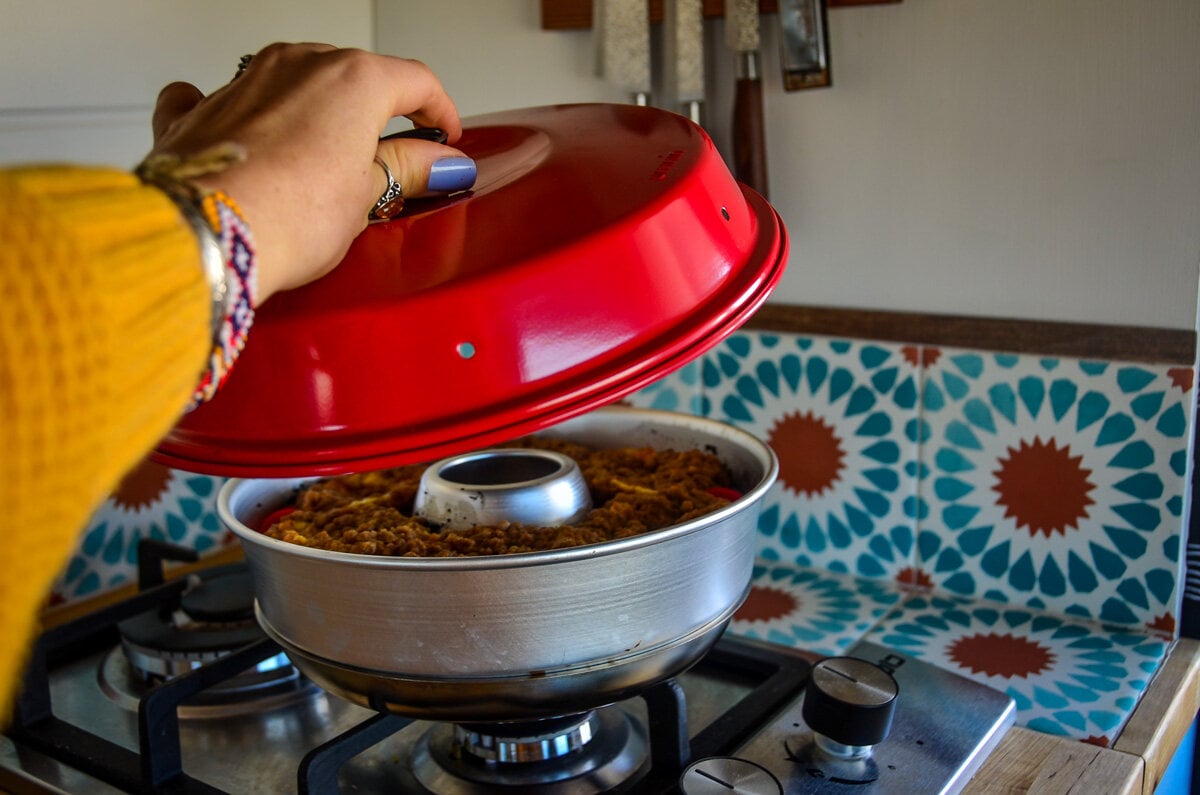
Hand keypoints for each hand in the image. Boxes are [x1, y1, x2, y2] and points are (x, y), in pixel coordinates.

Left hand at [147, 43, 476, 303]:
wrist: (204, 237)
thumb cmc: (284, 216)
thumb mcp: (368, 196)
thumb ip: (407, 168)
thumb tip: (440, 162)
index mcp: (351, 79)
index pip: (415, 81)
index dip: (439, 111)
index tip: (445, 138)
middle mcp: (297, 65)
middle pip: (355, 79)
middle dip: (378, 115)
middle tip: (394, 160)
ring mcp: (244, 81)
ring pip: (296, 84)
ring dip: (317, 114)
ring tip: (328, 164)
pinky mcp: (200, 111)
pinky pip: (226, 97)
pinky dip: (242, 113)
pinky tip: (246, 137)